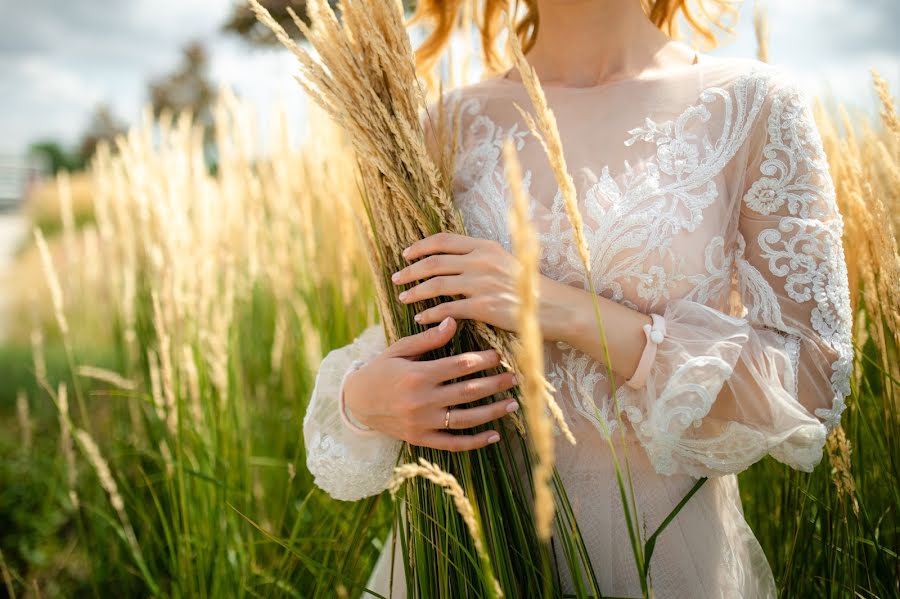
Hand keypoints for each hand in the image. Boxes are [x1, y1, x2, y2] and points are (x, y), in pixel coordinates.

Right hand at [343, 316, 520, 450]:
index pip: (459, 366)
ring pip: (465, 419)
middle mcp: (421, 400)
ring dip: (493, 411)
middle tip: (516, 377)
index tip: (499, 356)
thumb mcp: (400, 349)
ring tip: (512, 403)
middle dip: (495, 384)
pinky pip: (453, 443)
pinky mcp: (421, 439)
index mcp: (417, 375)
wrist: (356, 403)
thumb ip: (428, 339)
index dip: (483, 360)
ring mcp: (422, 423)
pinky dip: (475, 441)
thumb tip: (453, 321)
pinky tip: (494, 435)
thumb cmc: (380, 370)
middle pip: (468, 391)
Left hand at [391, 232, 526, 331]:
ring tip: (403, 298)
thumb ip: (479, 257)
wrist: (552, 306)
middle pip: (434, 262)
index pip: (443, 241)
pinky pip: (448, 309)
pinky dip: (430, 314)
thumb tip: (453, 258)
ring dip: (415, 292)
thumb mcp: (504, 261)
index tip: (406, 254)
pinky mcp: (484, 306)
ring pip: (436, 285)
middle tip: (396, 278)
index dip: (420, 246)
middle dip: (410, 270)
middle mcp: (480, 261)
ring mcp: (481, 283)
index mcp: (484, 246)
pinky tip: (420, 318)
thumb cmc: (528, 286)